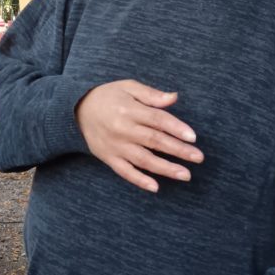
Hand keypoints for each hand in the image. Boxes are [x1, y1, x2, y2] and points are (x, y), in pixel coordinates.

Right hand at [75, 80, 202, 191]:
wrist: (76, 111)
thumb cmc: (107, 96)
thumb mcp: (128, 87)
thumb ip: (151, 94)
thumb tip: (174, 97)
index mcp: (130, 110)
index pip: (157, 120)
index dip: (176, 128)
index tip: (193, 137)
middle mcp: (123, 129)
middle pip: (155, 141)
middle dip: (178, 150)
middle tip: (198, 157)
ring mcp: (116, 146)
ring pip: (144, 160)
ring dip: (165, 168)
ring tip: (185, 174)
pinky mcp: (109, 158)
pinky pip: (125, 172)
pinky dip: (139, 180)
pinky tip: (155, 187)